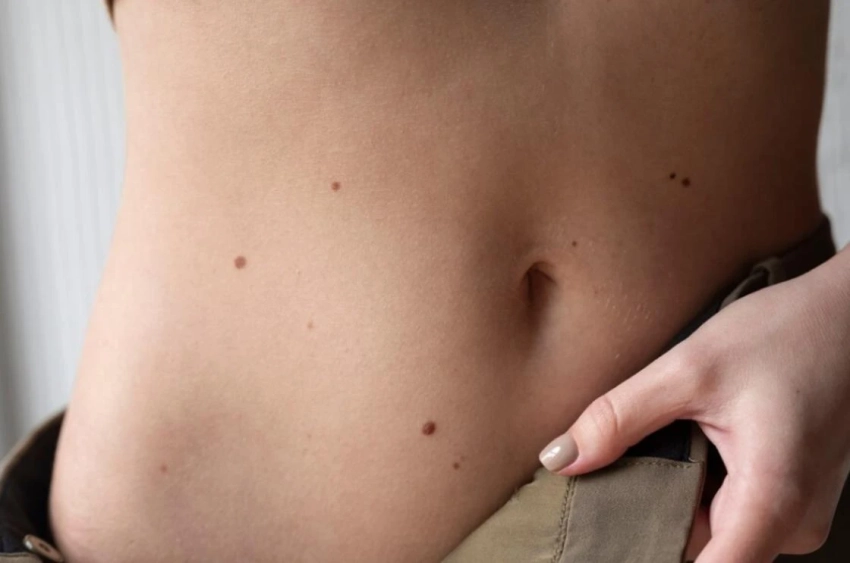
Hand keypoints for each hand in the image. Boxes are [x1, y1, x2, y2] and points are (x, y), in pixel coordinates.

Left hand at [538, 250, 849, 562]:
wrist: (848, 315)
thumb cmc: (786, 333)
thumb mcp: (690, 368)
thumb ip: (620, 417)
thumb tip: (561, 458)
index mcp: (773, 501)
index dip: (646, 556)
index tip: (604, 540)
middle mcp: (792, 524)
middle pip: (700, 554)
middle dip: (645, 524)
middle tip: (600, 484)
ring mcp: (794, 514)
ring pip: (711, 534)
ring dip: (668, 505)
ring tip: (636, 459)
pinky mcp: (788, 497)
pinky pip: (729, 514)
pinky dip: (692, 491)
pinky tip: (675, 453)